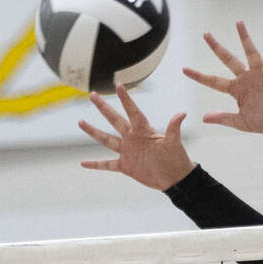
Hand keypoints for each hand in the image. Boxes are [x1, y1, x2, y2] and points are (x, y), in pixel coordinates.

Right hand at [79, 85, 194, 190]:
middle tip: (93, 95)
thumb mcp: (174, 143)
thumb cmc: (176, 158)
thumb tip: (181, 114)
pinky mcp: (125, 166)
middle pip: (114, 120)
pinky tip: (83, 164)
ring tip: (81, 121)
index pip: (132, 112)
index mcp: (144, 130)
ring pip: (106, 139)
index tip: (118, 85)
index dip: (126, 99)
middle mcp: (133, 138)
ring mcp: (127, 152)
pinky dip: (96, 165)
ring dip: (93, 132)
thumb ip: (173, 129)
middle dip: (103, 108)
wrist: (175, 178)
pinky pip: (107, 164)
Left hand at [183, 21, 262, 133]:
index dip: (199, 76)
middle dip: (216, 47)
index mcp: (236, 90)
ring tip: (238, 23)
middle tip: (206, 34)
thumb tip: (203, 118)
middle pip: (228, 59)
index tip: (184, 69)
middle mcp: (245, 78)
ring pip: (250, 53)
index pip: (213, 81)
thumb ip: (223, 118)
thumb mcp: (241, 122)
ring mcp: (260, 74)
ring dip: (245, 38)